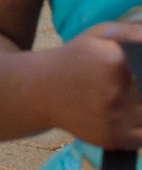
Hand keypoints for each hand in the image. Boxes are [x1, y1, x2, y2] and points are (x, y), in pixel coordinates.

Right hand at [32, 22, 141, 149]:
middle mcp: (116, 90)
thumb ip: (133, 30)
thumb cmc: (74, 59)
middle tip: (131, 87)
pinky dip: (140, 130)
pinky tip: (125, 118)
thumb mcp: (98, 35)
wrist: (38, 90)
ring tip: (127, 100)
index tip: (140, 72)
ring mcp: (115, 117)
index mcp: (115, 60)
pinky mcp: (113, 138)